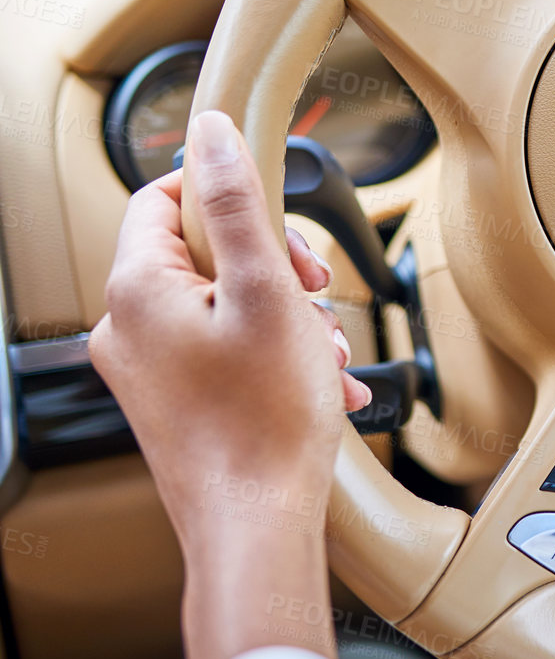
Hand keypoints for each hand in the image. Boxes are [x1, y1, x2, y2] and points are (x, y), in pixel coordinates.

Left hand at [89, 110, 370, 658]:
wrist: (256, 523)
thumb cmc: (264, 422)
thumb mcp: (267, 291)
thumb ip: (239, 205)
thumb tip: (211, 134)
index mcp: (137, 290)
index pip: (164, 199)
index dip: (230, 201)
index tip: (281, 227)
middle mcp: (126, 328)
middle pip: (202, 254)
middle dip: (274, 268)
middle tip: (317, 295)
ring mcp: (146, 370)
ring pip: (221, 305)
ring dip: (285, 317)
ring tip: (323, 353)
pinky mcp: (171, 404)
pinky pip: (222, 351)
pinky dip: (273, 356)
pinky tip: (318, 382)